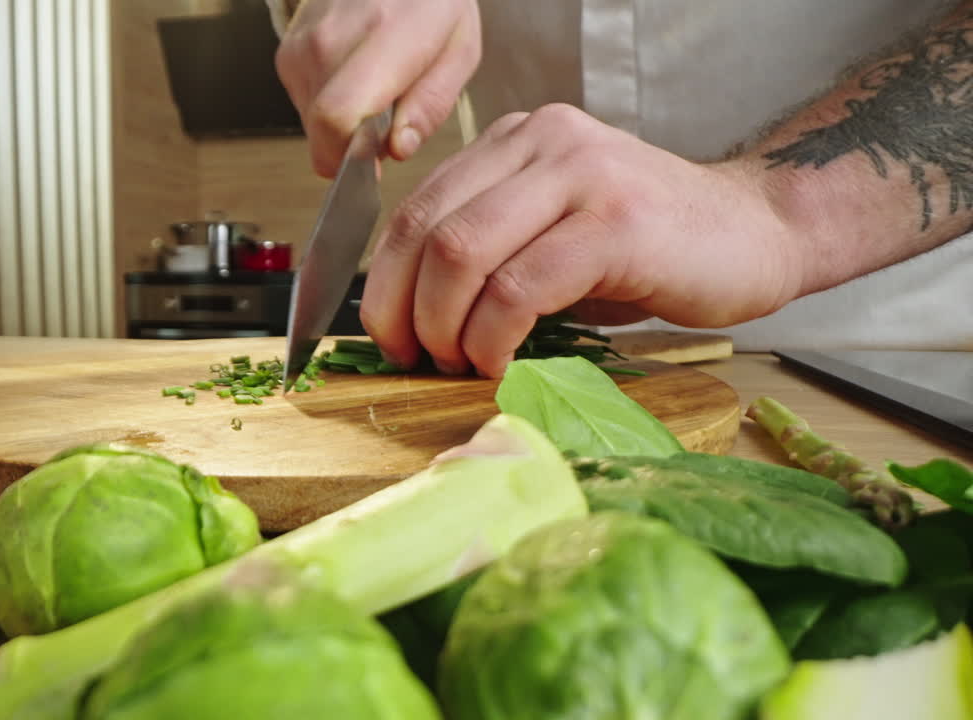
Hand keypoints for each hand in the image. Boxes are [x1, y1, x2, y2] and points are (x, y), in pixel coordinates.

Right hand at [274, 0, 479, 176]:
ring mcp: (302, 46)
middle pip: (323, 133)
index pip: (337, 117)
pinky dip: (330, 105)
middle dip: (354, 146)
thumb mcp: (459, 51)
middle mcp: (330, 41)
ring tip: (374, 89)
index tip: (372, 164)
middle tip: (387, 120)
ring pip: (312, 124)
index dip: (349, 157)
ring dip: (344, 126)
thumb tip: (398, 148)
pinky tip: (354, 78)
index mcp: (381, 38)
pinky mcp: (287, 53)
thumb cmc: (431, 4)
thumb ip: (431, 105)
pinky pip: (304, 105)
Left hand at [359, 105, 808, 377]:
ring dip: (445, 327)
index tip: (386, 335)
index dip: (384, 281)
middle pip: (427, 230)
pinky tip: (504, 364)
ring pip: (462, 254)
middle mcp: (542, 143)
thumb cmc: (651, 249)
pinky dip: (495, 338)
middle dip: (402, 309)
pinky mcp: (616, 222)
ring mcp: (580, 176)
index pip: (416, 208)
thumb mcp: (555, 234)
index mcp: (517, 143)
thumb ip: (491, 254)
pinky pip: (521, 287)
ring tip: (461, 363)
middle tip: (415, 357)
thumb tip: (415, 318)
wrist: (759, 233)